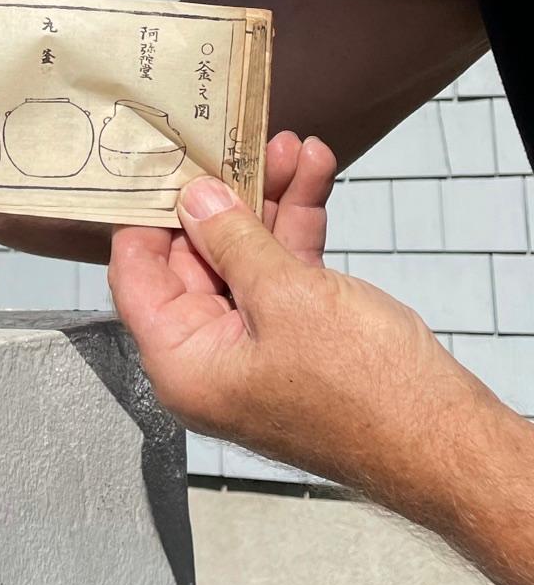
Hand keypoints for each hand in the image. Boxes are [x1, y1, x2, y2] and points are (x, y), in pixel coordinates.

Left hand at [108, 133, 450, 491]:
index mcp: (184, 364)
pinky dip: (297, 226)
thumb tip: (196, 200)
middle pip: (193, 260)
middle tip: (232, 142)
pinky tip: (313, 175)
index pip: (136, 278)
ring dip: (267, 200)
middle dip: (222, 196)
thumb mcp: (287, 297)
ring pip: (245, 258)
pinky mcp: (299, 338)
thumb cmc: (365, 391)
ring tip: (288, 146)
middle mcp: (210, 359)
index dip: (146, 217)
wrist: (447, 442)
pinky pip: (284, 272)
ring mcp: (255, 348)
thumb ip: (233, 241)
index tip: (160, 165)